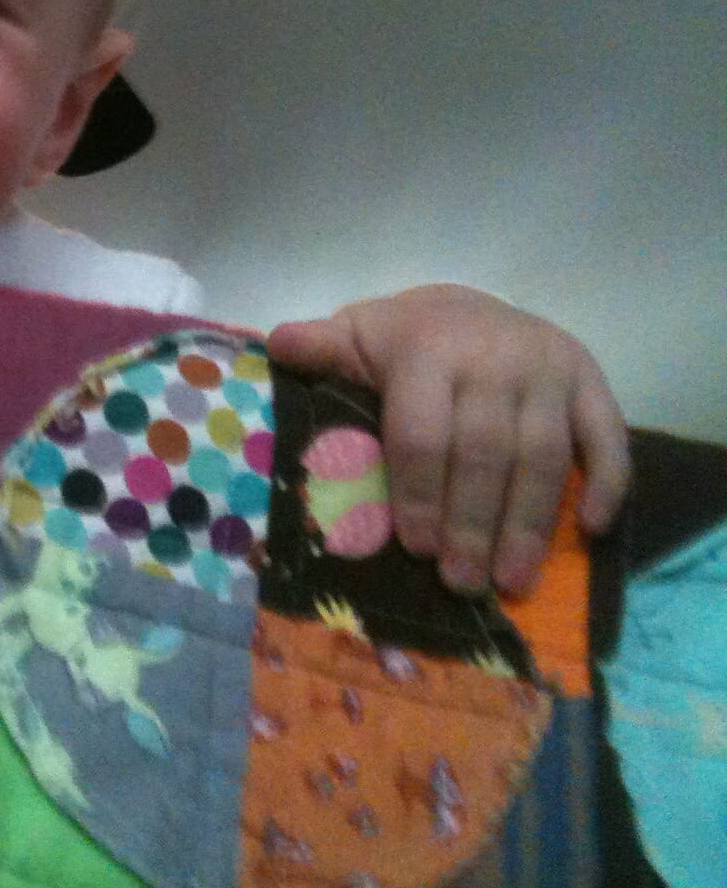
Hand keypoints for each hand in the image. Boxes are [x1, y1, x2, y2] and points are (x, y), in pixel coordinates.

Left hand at [269, 284, 628, 595]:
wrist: (469, 305)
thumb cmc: (403, 340)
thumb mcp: (357, 338)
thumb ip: (322, 350)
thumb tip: (277, 346)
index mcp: (428, 348)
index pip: (422, 432)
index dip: (418, 493)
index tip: (416, 547)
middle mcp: (494, 355)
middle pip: (485, 454)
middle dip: (472, 524)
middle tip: (461, 581)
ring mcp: (548, 368)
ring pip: (545, 457)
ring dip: (529, 525)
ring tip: (510, 581)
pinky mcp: (591, 379)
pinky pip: (609, 437)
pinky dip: (608, 484)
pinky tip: (593, 530)